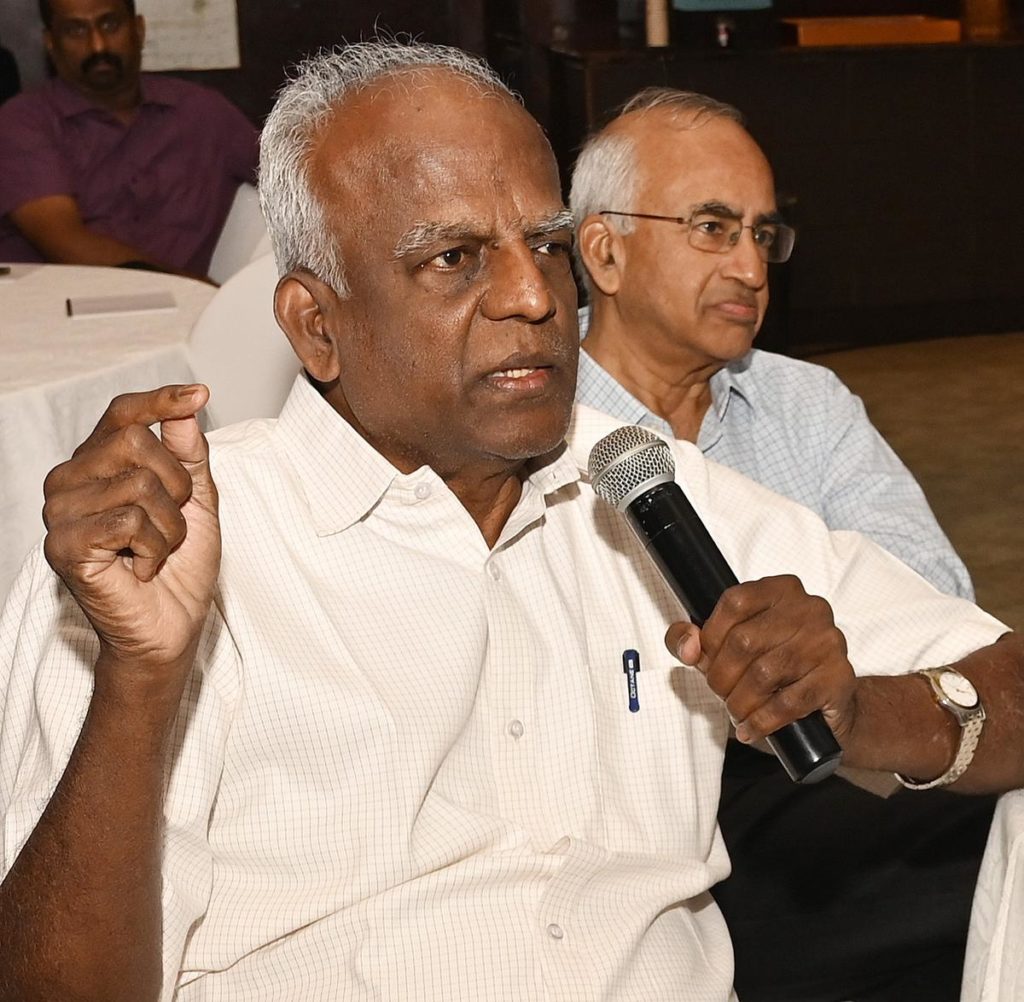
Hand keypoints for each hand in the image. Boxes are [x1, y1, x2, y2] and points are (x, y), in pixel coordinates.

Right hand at [42, 385, 220, 693]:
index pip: (122, 414)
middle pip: (137, 441)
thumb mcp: (197, 502)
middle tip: (173, 524)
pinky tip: (142, 568)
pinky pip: (130, 521)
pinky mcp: (64, 546)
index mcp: (97, 464)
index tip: (201, 394)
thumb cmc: (180, 567)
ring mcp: (61, 513)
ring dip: (170, 526)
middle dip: (178, 486)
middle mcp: (70, 480)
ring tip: (156, 552)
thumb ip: (190, 454)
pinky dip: (154, 549)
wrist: (170, 626)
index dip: (161, 400)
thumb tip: (186, 408)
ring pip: (140, 485)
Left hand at [665, 575, 855, 744]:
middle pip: (744, 641)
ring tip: (737, 712)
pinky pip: (787, 703)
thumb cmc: (776, 667)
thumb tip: (687, 646)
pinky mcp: (838, 677)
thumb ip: (694, 639)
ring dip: (740, 702)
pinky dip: (761, 721)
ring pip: (763, 674)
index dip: (711, 636)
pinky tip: (751, 728)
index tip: (706, 660)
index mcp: (781, 590)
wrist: (830, 702)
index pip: (734, 602)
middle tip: (722, 694)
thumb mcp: (729, 646)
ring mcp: (828, 641)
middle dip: (722, 676)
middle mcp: (809, 608)